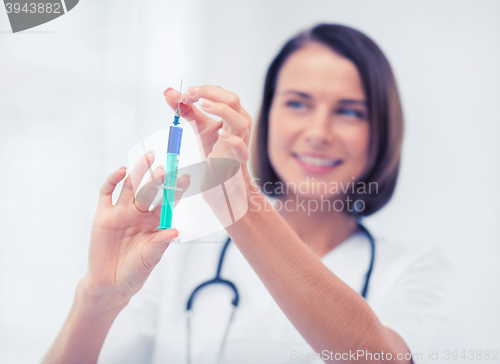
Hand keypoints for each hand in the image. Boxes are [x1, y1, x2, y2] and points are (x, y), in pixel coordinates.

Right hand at [80, 152, 190, 312]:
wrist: (110, 284)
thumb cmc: (135, 271)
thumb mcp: (150, 258)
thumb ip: (160, 243)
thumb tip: (175, 231)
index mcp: (154, 222)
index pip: (167, 201)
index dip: (175, 190)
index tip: (186, 178)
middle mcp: (139, 213)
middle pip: (149, 190)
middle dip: (157, 179)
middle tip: (165, 167)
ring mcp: (121, 212)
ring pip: (131, 187)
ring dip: (138, 172)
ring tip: (148, 158)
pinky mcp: (103, 215)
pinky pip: (107, 194)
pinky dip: (113, 181)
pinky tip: (121, 171)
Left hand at [164, 86, 252, 221]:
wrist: (221, 180)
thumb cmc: (215, 152)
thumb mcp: (200, 127)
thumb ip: (187, 109)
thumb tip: (169, 92)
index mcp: (234, 115)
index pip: (222, 94)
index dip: (204, 90)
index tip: (184, 94)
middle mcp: (240, 125)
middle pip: (233, 100)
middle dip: (210, 93)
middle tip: (190, 95)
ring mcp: (242, 142)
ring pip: (240, 121)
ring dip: (221, 110)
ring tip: (202, 104)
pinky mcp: (238, 160)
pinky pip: (239, 146)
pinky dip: (231, 138)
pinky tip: (219, 133)